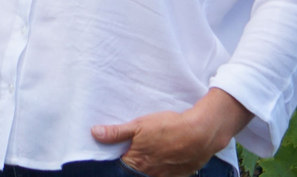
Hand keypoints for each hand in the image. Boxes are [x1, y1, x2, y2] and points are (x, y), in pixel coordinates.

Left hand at [91, 88, 252, 176]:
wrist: (200, 133)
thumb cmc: (168, 127)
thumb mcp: (138, 125)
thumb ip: (116, 133)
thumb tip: (95, 133)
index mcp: (137, 163)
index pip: (121, 165)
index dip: (120, 156)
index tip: (123, 148)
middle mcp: (150, 174)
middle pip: (137, 170)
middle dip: (136, 160)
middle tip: (142, 146)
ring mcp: (166, 176)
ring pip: (153, 172)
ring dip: (152, 164)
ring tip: (156, 149)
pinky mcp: (181, 175)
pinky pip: (168, 174)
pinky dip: (166, 167)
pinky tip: (168, 155)